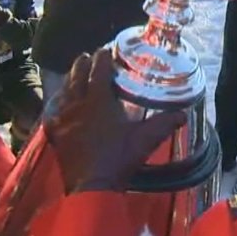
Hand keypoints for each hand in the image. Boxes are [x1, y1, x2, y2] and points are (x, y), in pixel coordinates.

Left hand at [46, 49, 185, 192]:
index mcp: (99, 100)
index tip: (105, 50)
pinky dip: (57, 104)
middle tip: (87, 57)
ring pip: (64, 92)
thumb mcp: (146, 139)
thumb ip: (164, 123)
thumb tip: (183, 114)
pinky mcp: (55, 134)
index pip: (98, 70)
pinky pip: (53, 112)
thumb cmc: (119, 158)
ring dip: (70, 80)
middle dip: (83, 64)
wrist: (92, 185)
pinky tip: (58, 104)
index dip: (102, 58)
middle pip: (77, 76)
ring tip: (74, 74)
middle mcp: (77, 104)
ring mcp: (63, 119)